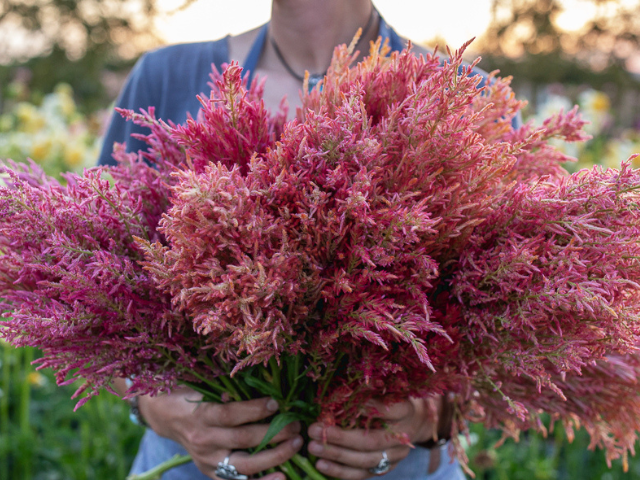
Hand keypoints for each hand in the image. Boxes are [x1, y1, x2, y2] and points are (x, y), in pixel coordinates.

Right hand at [138, 386, 302, 479]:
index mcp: (201, 416)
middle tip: (296, 425)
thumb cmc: (191, 395)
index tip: (276, 403)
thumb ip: (227, 390)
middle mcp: (203, 441)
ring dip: (275, 455)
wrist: (167, 416)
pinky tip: (282, 476)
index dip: (255, 409)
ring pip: (245, 464)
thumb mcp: (204, 387)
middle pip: (243, 440)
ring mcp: (208, 461)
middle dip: (274, 432)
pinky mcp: (212, 473)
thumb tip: (259, 387)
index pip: (231, 415)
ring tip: (295, 444)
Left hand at [307, 397, 439, 479]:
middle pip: (372, 441)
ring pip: (366, 460)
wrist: (412, 421)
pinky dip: (341, 471)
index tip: (341, 402)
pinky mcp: (387, 467)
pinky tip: (322, 465)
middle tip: (315, 430)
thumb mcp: (384, 389)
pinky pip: (363, 474)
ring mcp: (396, 455)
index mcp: (405, 410)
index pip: (387, 410)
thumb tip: (338, 394)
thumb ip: (367, 392)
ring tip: (314, 448)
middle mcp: (403, 435)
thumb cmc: (390, 399)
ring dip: (336, 455)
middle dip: (340, 437)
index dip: (365, 407)